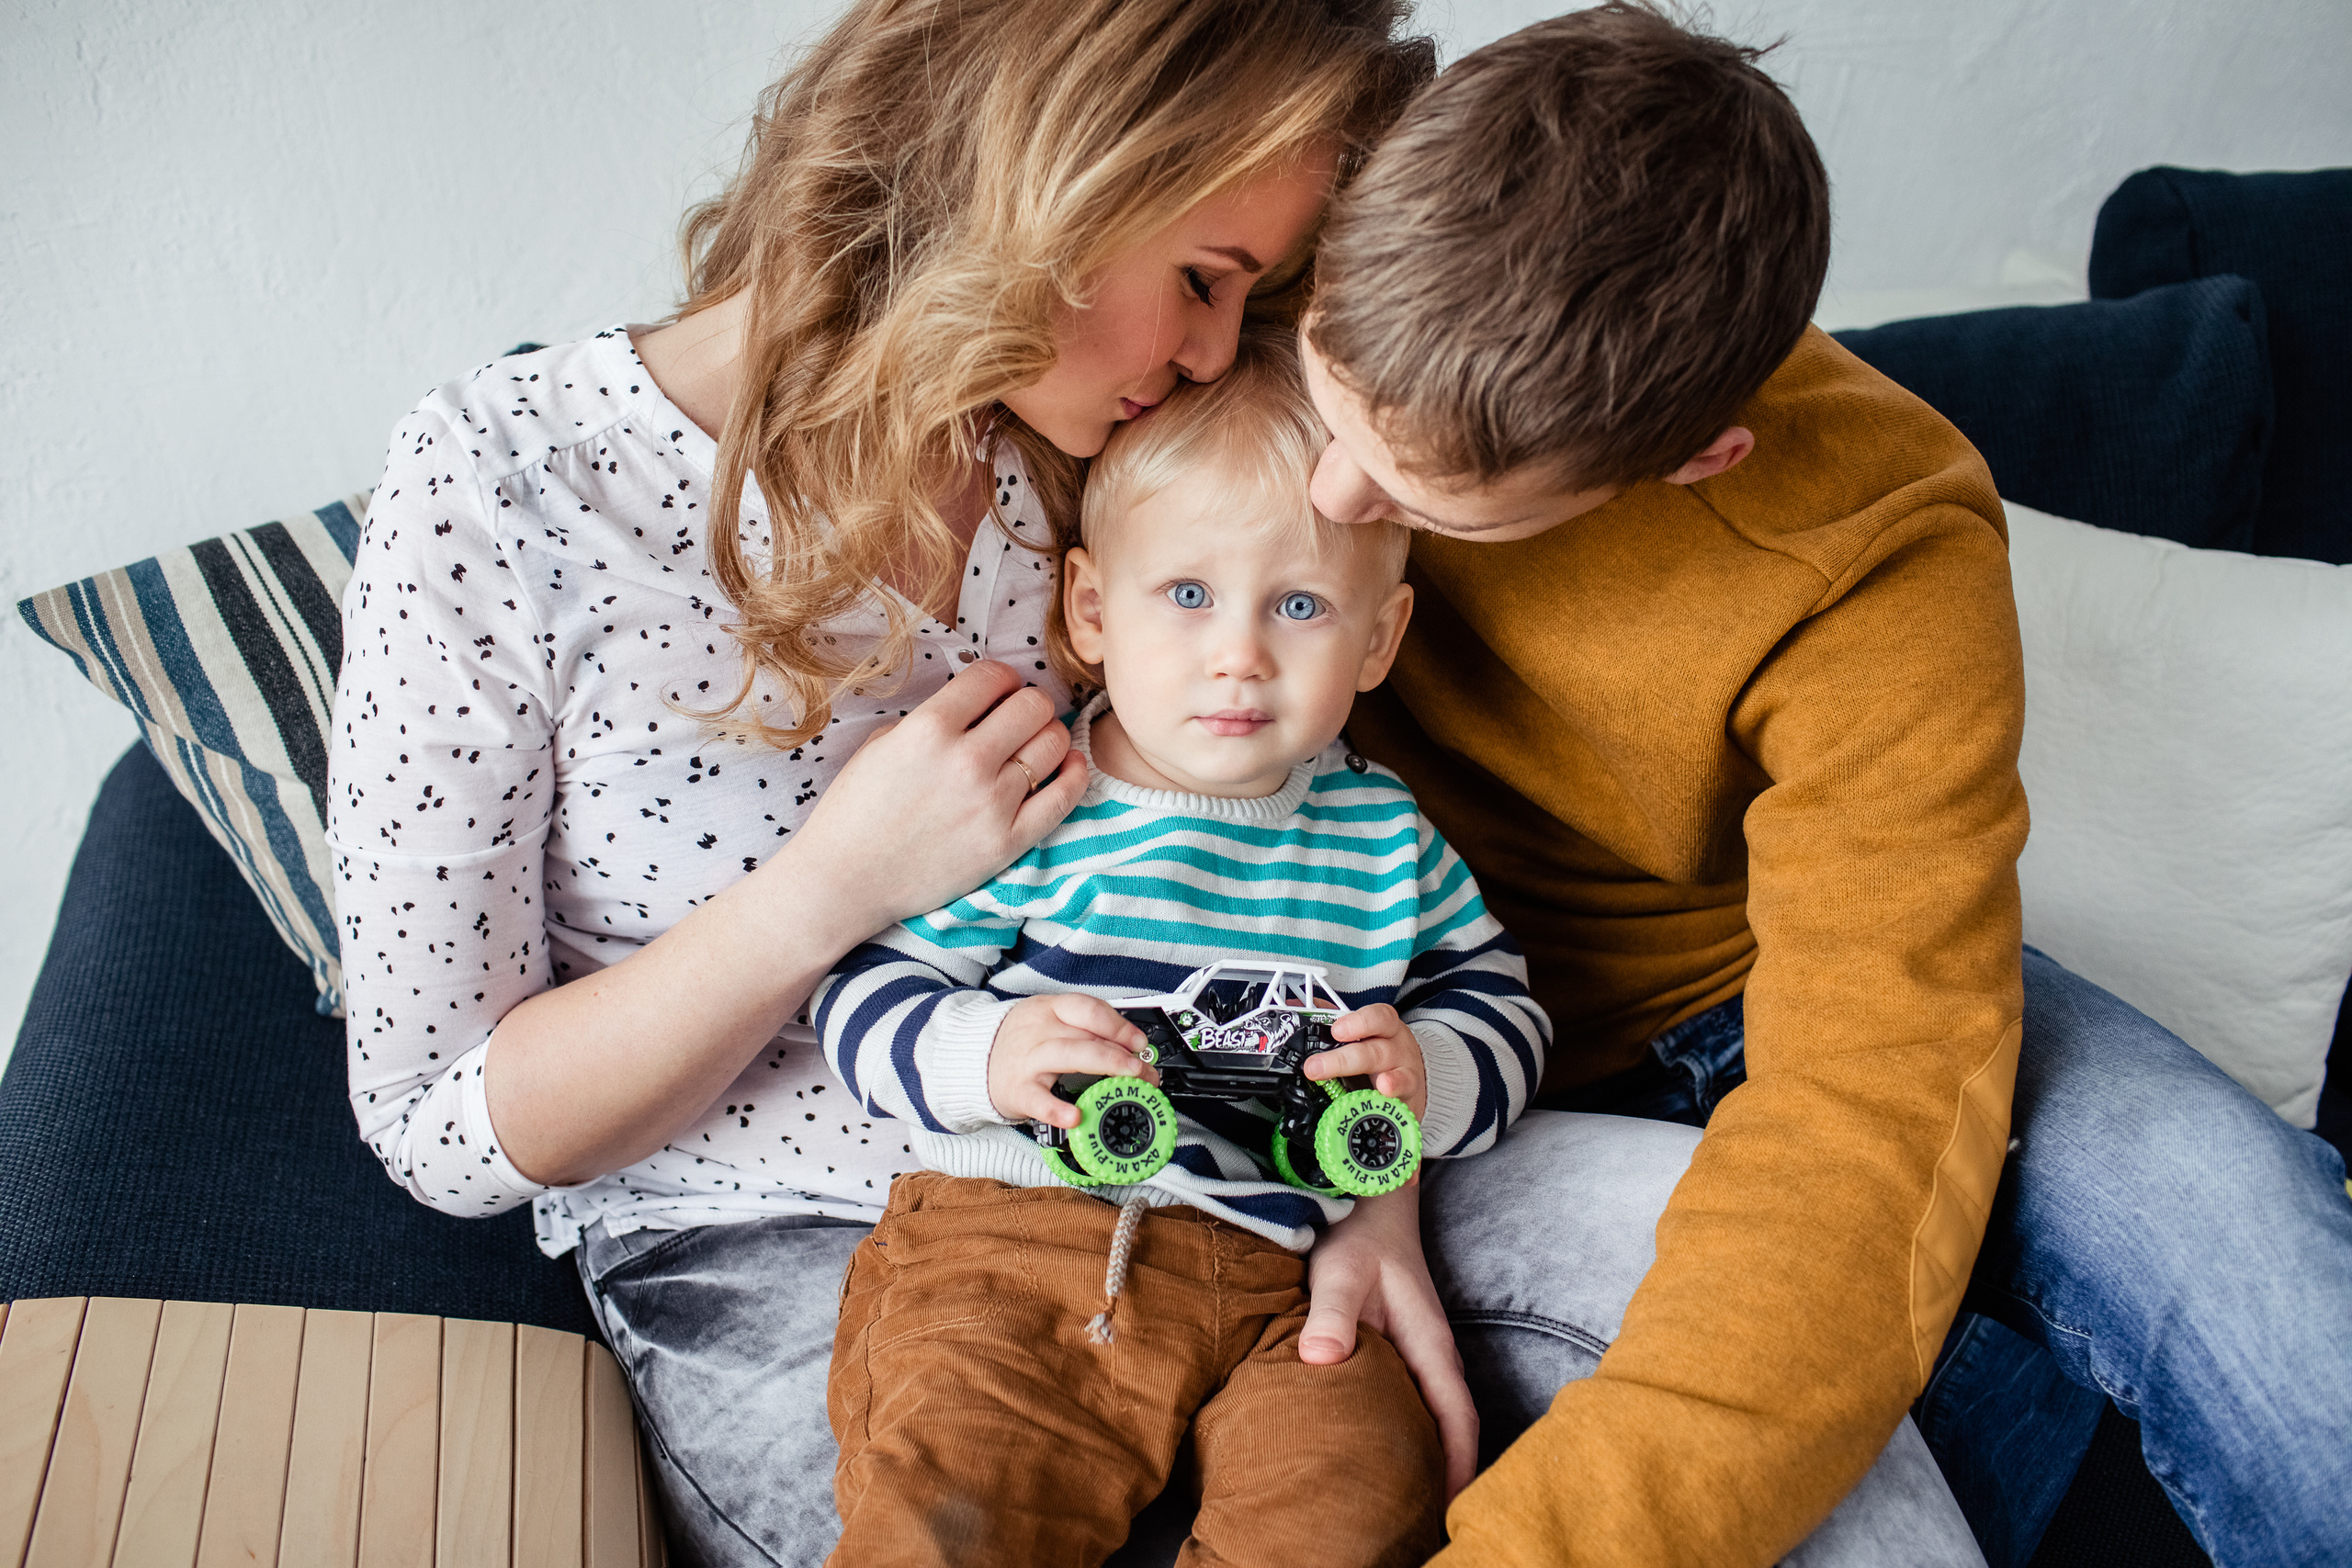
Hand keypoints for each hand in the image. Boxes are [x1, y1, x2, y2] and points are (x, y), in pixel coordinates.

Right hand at [789, 660, 1087, 935]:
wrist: (846, 881)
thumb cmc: (855, 812)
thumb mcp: (882, 745)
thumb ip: (932, 719)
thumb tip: (978, 706)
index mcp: (929, 728)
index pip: (993, 676)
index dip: (1002, 678)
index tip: (1000, 690)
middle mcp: (965, 760)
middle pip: (1033, 705)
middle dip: (1029, 704)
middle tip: (1019, 718)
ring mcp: (991, 803)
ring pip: (1053, 744)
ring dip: (1049, 735)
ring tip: (1035, 744)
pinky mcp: (1007, 842)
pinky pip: (1064, 796)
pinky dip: (1073, 774)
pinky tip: (1068, 765)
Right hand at [987, 993, 1157, 1127]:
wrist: (972, 1059)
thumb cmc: (1021, 1042)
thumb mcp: (1049, 1022)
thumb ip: (1085, 1030)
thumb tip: (1131, 1047)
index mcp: (1051, 1009)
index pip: (1089, 1009)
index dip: (1119, 1025)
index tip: (1140, 1043)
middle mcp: (1040, 1030)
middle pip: (1087, 1034)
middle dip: (1123, 1053)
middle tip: (1144, 1070)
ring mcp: (1028, 1059)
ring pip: (1070, 1055)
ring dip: (1105, 1065)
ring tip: (1127, 1081)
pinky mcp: (1017, 1090)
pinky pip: (1038, 1099)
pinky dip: (1057, 1109)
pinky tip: (1075, 1117)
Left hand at [1302, 1185, 1478, 1501]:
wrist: (1367, 1199)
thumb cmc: (1356, 1235)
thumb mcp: (1340, 1271)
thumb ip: (1332, 1315)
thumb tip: (1321, 1359)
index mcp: (1430, 1345)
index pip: (1457, 1417)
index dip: (1459, 1465)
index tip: (1452, 1508)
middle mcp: (1433, 1355)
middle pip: (1451, 1426)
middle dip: (1446, 1474)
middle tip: (1423, 1521)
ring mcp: (1419, 1352)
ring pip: (1433, 1415)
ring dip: (1427, 1454)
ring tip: (1404, 1500)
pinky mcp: (1400, 1348)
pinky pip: (1414, 1400)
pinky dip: (1408, 1431)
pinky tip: (1383, 1451)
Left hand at [1303, 1004, 1426, 1117]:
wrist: (1413, 1079)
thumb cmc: (1381, 1054)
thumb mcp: (1362, 1034)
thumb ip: (1329, 1018)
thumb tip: (1294, 1006)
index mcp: (1383, 1028)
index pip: (1376, 1017)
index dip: (1357, 1022)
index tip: (1336, 1030)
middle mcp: (1395, 1047)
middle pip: (1372, 1049)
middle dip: (1341, 1059)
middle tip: (1314, 1068)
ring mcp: (1404, 1071)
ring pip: (1388, 1072)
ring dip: (1370, 1079)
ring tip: (1364, 1082)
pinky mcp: (1408, 1095)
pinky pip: (1401, 1093)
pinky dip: (1393, 1092)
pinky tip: (1384, 1091)